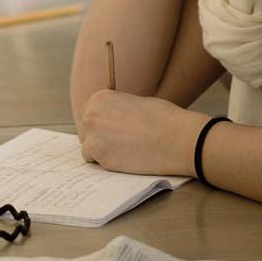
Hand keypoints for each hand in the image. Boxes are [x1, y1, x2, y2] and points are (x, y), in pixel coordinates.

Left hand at [79, 89, 207, 176]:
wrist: (176, 138)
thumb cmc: (163, 119)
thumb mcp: (136, 102)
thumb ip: (118, 109)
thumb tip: (112, 120)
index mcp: (100, 97)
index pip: (89, 114)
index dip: (100, 125)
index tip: (111, 133)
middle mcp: (91, 112)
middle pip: (85, 130)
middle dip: (98, 138)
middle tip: (117, 145)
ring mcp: (92, 133)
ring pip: (87, 146)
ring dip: (101, 151)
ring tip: (123, 152)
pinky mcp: (98, 153)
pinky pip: (92, 161)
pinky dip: (104, 163)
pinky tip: (122, 159)